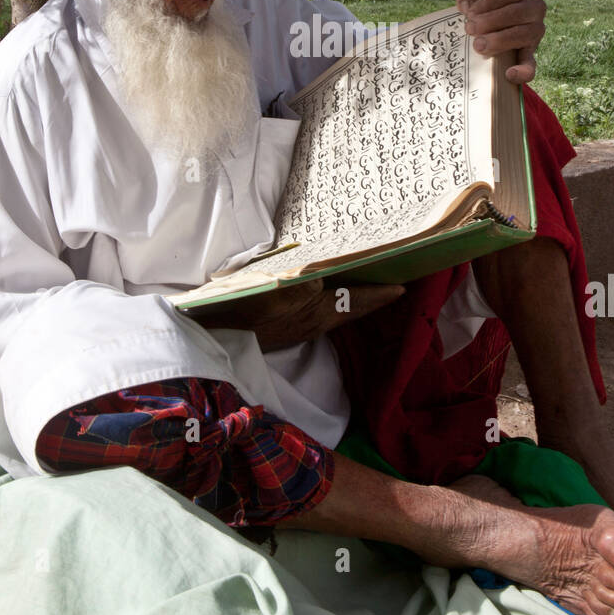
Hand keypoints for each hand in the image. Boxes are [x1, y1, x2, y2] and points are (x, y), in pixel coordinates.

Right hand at [202, 277, 405, 351]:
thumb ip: (289, 290)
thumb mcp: (258, 295)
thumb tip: (318, 280)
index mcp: (309, 313)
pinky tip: (338, 299)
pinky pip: (326, 316)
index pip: (351, 301)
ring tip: (376, 291)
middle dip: (374, 299)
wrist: (211, 334)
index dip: (376, 295)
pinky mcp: (291, 329)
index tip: (401, 287)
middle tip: (398, 287)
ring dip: (359, 303)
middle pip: (351, 309)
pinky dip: (340, 306)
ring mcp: (302, 328)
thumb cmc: (233, 309)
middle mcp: (312, 323)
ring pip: (339, 313)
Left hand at [456, 0, 545, 83]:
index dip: (491, 1)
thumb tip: (468, 6)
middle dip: (492, 21)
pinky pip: (532, 63)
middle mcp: (536, 6)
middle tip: (470, 28)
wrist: (487, 20)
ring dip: (501, 41)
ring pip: (526, 35)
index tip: (471, 12)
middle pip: (520, 12)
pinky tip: (509, 74)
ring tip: (478, 45)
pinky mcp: (530, 52)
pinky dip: (524, 71)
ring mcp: (536, 30)